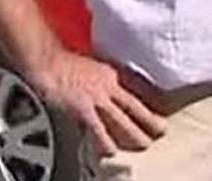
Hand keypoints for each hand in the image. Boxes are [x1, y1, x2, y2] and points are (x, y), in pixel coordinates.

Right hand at [25, 50, 166, 156]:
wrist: (48, 61)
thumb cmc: (65, 62)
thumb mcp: (93, 66)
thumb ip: (103, 78)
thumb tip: (108, 91)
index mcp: (112, 73)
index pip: (136, 89)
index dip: (149, 101)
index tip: (160, 110)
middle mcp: (109, 85)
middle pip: (134, 106)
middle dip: (150, 120)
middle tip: (162, 130)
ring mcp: (97, 97)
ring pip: (121, 119)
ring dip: (134, 134)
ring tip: (144, 144)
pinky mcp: (83, 108)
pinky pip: (97, 128)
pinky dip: (105, 141)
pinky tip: (111, 151)